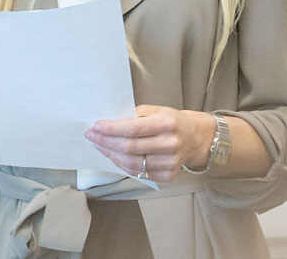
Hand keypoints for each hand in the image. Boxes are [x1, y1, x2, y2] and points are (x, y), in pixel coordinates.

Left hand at [84, 105, 211, 181]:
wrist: (194, 137)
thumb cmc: (171, 121)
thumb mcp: (156, 110)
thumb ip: (134, 115)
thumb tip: (108, 122)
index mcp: (167, 124)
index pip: (133, 129)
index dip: (111, 129)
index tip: (95, 126)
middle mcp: (171, 144)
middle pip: (130, 148)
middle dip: (105, 142)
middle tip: (91, 135)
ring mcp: (171, 163)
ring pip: (132, 164)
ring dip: (110, 155)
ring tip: (99, 145)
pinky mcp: (168, 176)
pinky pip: (139, 173)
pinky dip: (122, 165)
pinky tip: (113, 155)